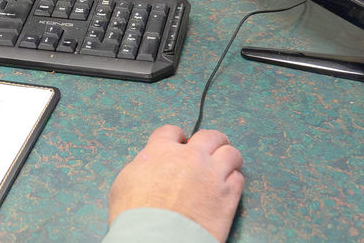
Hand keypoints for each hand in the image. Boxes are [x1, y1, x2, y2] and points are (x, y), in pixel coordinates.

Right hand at [108, 125, 243, 242]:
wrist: (155, 238)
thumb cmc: (135, 215)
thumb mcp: (124, 182)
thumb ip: (141, 166)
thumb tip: (147, 165)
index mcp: (161, 150)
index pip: (172, 131)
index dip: (177, 136)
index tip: (180, 142)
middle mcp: (190, 157)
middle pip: (209, 136)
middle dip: (211, 141)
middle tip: (211, 148)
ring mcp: (212, 174)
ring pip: (230, 153)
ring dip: (228, 157)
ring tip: (227, 164)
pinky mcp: (228, 195)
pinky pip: (239, 178)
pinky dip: (234, 179)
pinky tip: (228, 186)